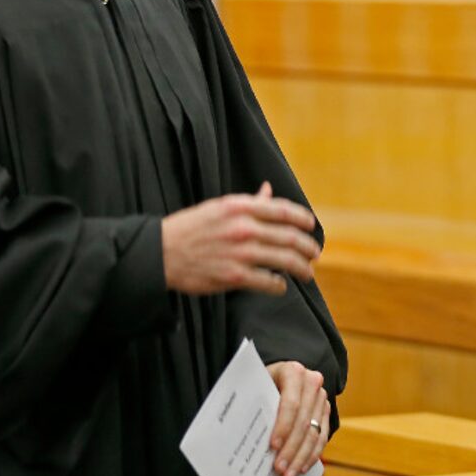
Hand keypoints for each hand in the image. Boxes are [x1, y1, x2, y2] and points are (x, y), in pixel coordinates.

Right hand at [161, 182, 319, 295]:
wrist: (160, 253)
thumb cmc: (190, 228)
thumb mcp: (219, 207)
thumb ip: (249, 202)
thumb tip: (268, 190)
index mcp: (240, 207)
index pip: (284, 210)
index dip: (303, 219)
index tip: (311, 226)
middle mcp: (243, 228)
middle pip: (290, 237)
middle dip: (308, 247)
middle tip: (315, 254)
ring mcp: (240, 253)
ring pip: (285, 260)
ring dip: (302, 268)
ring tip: (307, 273)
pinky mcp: (233, 276)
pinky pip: (268, 281)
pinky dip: (279, 285)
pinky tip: (281, 285)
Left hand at [266, 360, 329, 475]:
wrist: (281, 374)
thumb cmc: (263, 382)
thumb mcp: (257, 386)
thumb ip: (257, 405)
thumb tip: (247, 435)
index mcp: (293, 371)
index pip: (291, 403)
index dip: (283, 426)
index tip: (272, 447)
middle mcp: (312, 382)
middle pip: (303, 421)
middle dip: (291, 448)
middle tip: (278, 469)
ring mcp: (321, 397)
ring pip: (315, 432)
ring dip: (301, 457)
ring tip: (288, 475)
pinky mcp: (325, 411)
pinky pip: (323, 437)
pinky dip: (312, 455)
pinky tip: (301, 468)